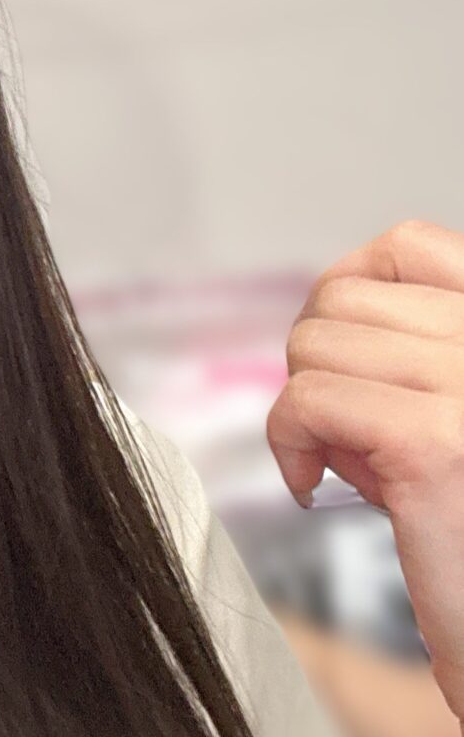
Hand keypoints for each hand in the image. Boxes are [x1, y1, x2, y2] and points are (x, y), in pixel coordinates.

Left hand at [268, 219, 463, 732]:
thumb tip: (326, 323)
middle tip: (346, 433)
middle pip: (343, 296)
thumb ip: (414, 363)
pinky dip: (289, 443)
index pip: (408, 247)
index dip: (350, 293)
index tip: (345, 362)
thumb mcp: (452, 419)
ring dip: (307, 406)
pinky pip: (306, 401)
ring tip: (349, 463)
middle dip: (322, 364)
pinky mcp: (434, 446)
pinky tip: (319, 489)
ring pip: (314, 345)